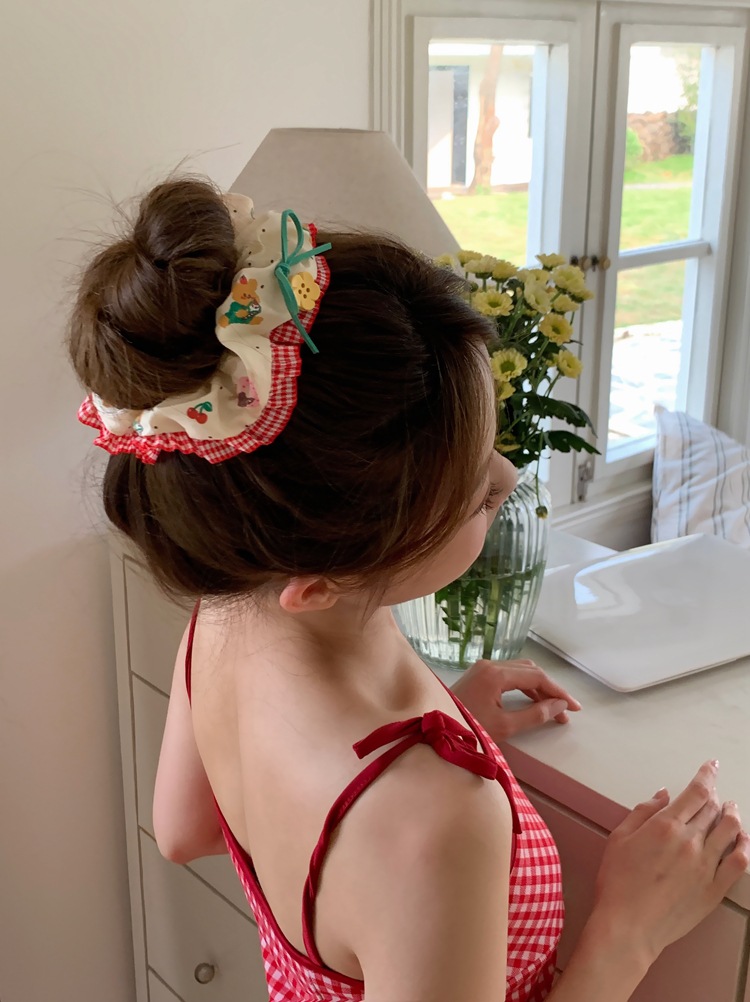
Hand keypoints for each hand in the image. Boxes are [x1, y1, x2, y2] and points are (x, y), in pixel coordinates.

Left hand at [450, 658, 580, 742]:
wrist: (433, 730)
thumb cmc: (467, 729)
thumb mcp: (504, 726)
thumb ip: (535, 715)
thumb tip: (559, 706)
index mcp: (496, 674)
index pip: (537, 677)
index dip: (558, 691)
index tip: (574, 708)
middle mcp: (490, 664)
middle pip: (530, 670)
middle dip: (550, 689)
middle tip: (565, 710)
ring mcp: (483, 668)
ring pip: (520, 671)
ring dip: (538, 688)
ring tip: (553, 710)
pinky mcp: (479, 674)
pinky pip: (509, 675)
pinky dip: (524, 687)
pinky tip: (533, 702)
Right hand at [592, 761, 749, 963]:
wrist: (628, 926)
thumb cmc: (618, 883)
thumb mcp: (619, 838)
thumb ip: (643, 812)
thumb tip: (663, 795)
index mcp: (665, 826)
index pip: (697, 792)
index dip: (707, 775)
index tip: (712, 767)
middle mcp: (690, 842)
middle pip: (713, 808)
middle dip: (715, 796)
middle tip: (713, 793)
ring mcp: (706, 866)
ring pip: (731, 830)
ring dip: (733, 815)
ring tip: (731, 810)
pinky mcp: (714, 889)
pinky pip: (739, 862)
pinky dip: (744, 846)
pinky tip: (741, 840)